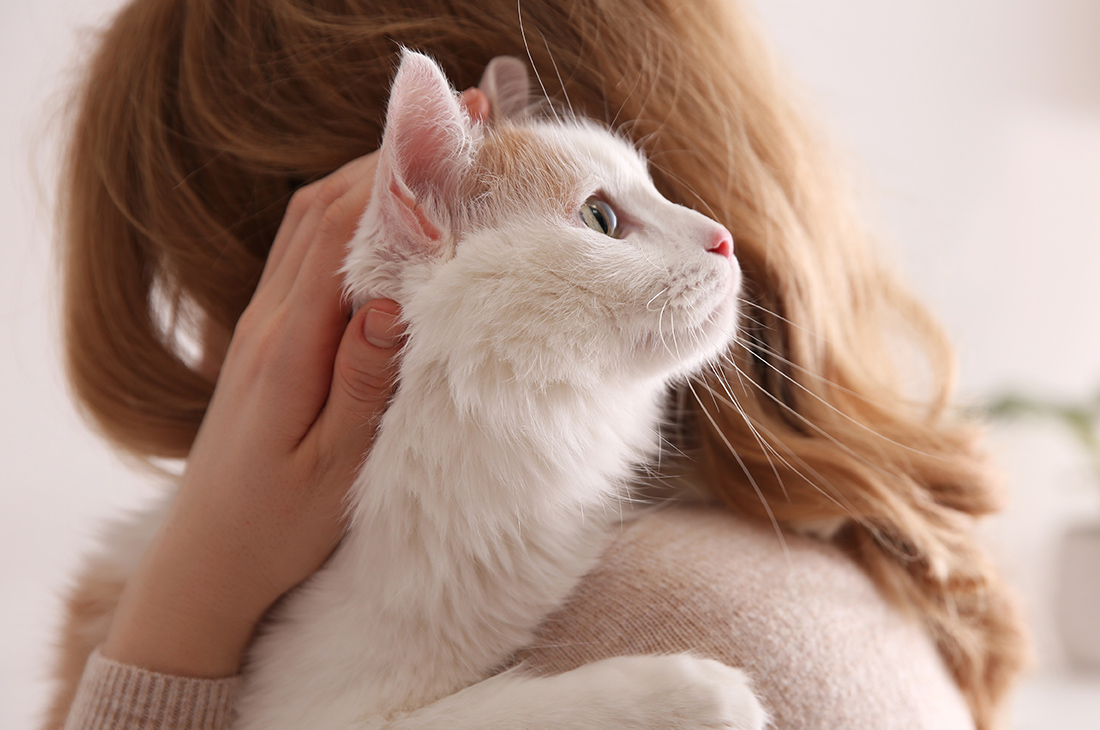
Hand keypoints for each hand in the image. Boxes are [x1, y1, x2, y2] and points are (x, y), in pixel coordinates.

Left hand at [100, 87, 490, 678]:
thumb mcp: (332, 468)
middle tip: (462, 129)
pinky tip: (386, 220)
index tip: (452, 141)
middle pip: (321, 210)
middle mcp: (267, 323)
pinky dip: (346, 219)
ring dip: (366, 182)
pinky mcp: (266, 340)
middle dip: (387, 160)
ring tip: (433, 158)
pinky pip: (303, 255)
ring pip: (309, 225)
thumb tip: (391, 301)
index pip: (335, 234)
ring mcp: (261, 327)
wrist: (208, 561)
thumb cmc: (276, 525)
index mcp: (286, 349)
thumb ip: (361, 383)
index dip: (391, 177)